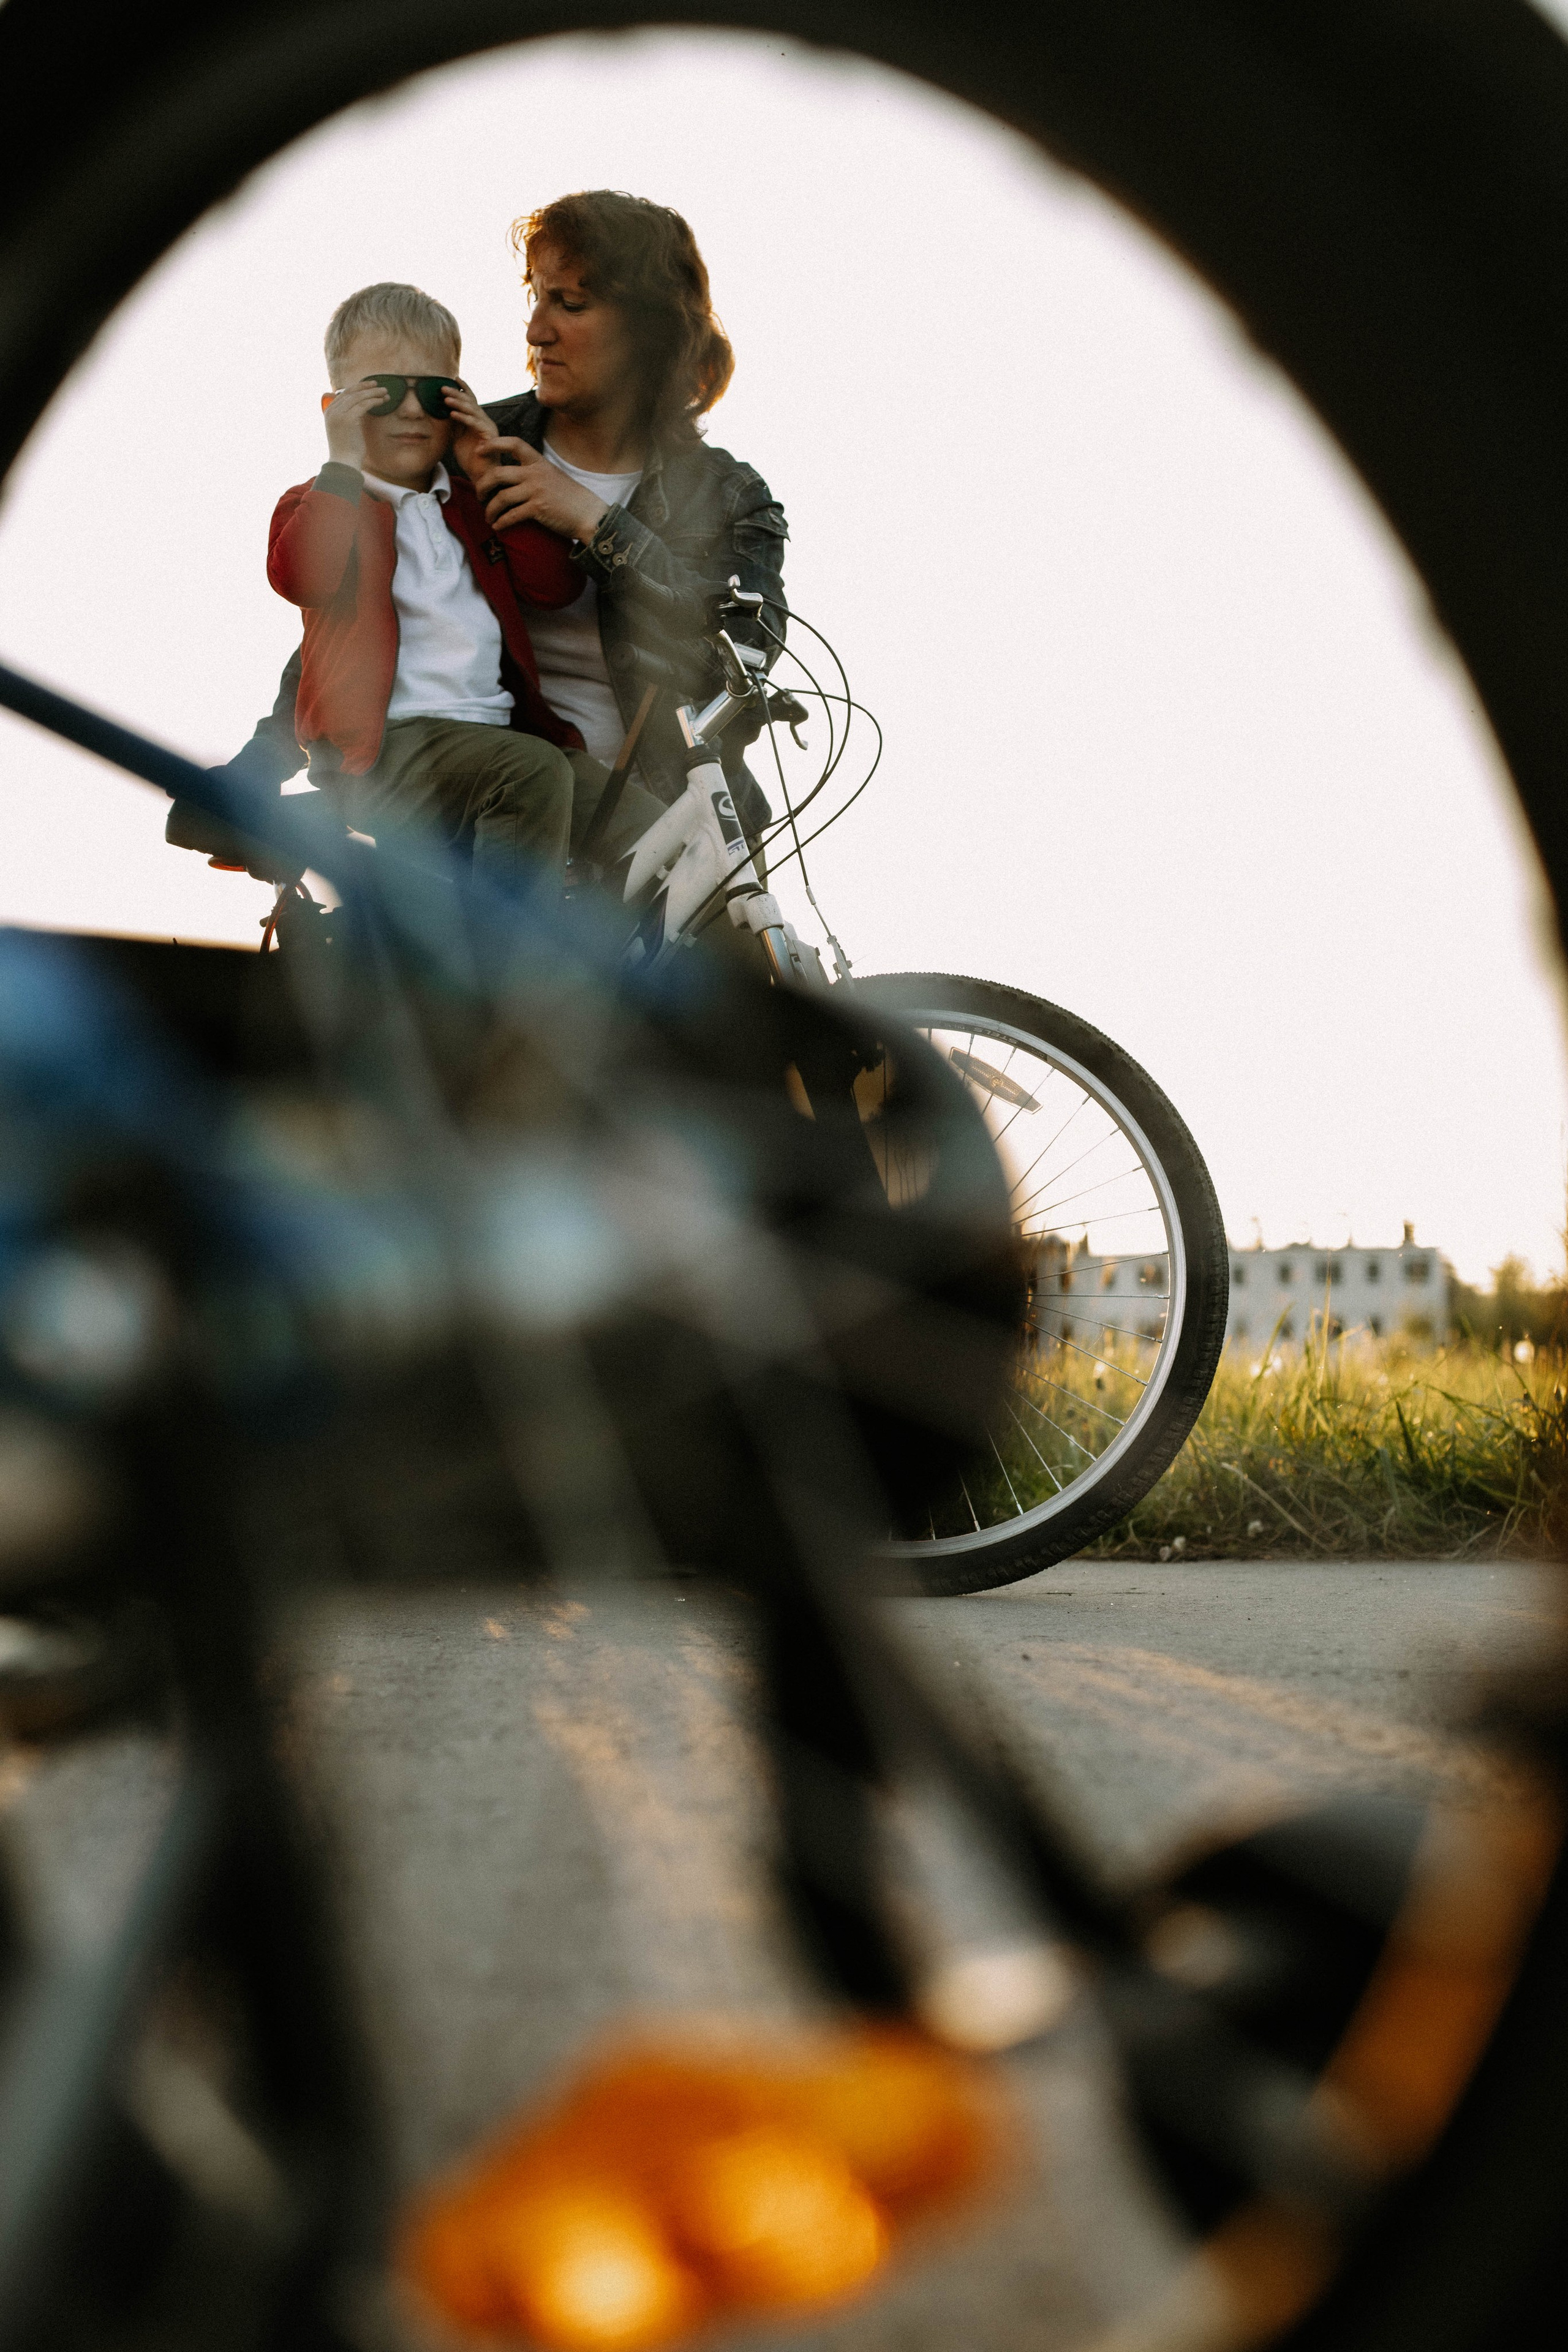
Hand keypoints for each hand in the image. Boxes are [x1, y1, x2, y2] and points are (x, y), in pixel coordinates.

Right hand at [320, 378, 383, 470]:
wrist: (344, 463)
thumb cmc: (347, 450)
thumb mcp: (345, 430)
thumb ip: (349, 417)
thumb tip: (361, 409)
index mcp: (329, 412)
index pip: (344, 394)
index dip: (357, 388)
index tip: (369, 386)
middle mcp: (332, 411)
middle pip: (351, 392)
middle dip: (366, 387)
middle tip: (379, 386)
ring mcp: (339, 414)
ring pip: (358, 397)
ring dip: (373, 393)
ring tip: (385, 393)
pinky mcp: (349, 419)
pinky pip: (364, 404)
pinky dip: (374, 401)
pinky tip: (383, 401)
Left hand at [441, 381, 501, 481]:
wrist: (481, 477)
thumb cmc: (470, 460)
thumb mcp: (457, 438)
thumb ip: (454, 425)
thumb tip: (444, 411)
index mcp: (478, 421)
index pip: (471, 401)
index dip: (464, 389)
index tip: (454, 378)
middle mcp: (485, 422)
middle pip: (471, 403)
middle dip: (457, 394)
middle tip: (442, 388)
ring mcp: (488, 428)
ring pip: (473, 411)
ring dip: (458, 404)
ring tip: (445, 399)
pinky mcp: (489, 437)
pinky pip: (475, 424)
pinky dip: (463, 418)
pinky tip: (452, 414)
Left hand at [470, 436, 608, 542]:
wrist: (590, 514)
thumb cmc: (570, 498)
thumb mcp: (552, 476)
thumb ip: (533, 473)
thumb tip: (512, 476)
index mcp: (539, 462)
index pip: (514, 444)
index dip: (493, 444)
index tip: (480, 450)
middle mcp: (535, 474)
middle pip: (498, 474)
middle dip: (483, 485)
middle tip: (479, 494)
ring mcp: (536, 491)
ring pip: (501, 498)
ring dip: (490, 509)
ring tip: (488, 516)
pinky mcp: (538, 509)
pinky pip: (511, 515)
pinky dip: (501, 522)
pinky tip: (498, 526)